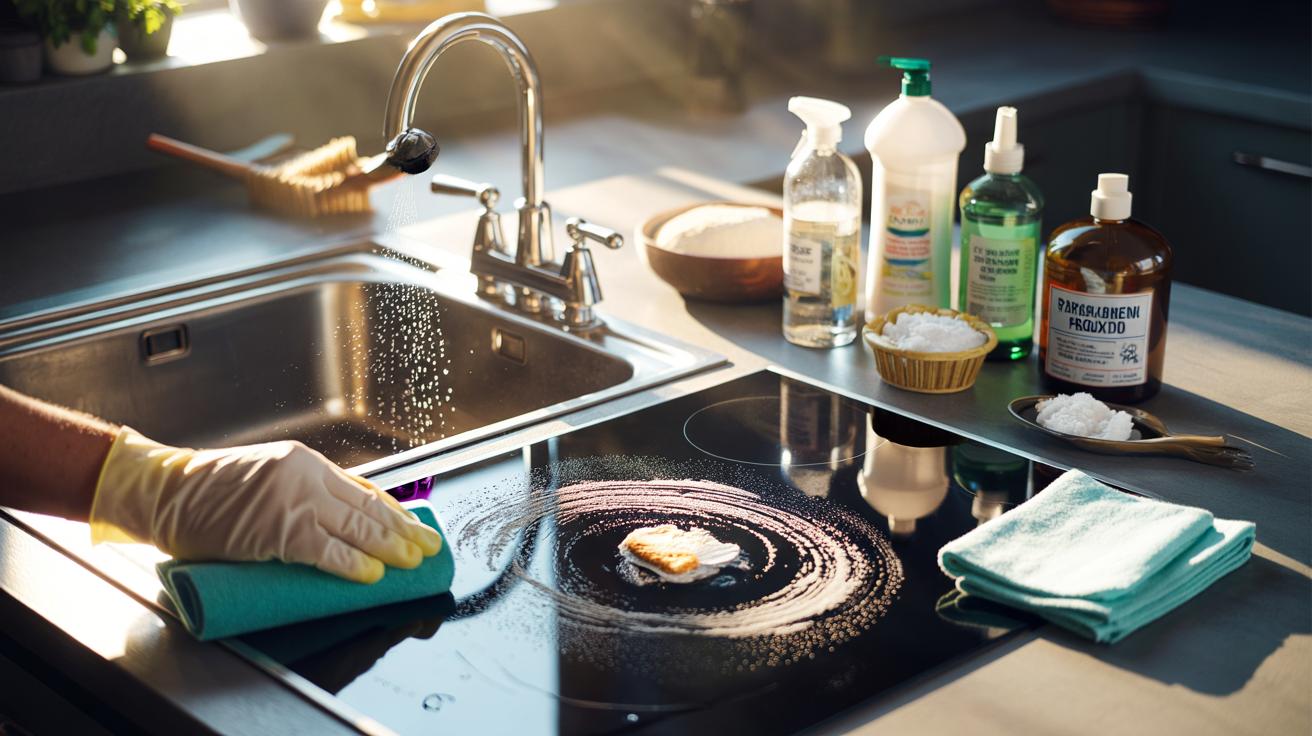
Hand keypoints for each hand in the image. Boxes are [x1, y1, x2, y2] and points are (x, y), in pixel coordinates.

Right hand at [90, 428, 442, 582]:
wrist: (166, 492)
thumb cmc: (211, 491)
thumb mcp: (268, 479)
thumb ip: (304, 493)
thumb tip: (344, 519)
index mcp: (306, 463)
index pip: (363, 490)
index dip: (394, 512)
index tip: (417, 526)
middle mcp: (306, 476)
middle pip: (367, 509)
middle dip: (403, 530)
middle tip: (429, 547)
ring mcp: (293, 502)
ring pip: (355, 528)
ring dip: (389, 548)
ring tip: (412, 562)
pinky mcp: (277, 529)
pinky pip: (326, 550)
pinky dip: (352, 564)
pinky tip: (373, 574)